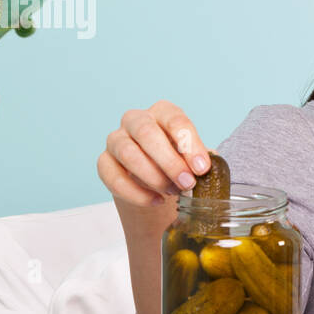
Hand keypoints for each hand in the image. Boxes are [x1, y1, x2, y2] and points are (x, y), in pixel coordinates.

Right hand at [97, 100, 212, 208]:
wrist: (157, 179)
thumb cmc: (179, 161)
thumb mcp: (193, 158)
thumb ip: (199, 161)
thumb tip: (208, 170)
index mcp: (163, 112)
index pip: (175, 120)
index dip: (189, 144)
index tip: (201, 169)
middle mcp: (136, 120)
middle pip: (147, 133)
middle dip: (169, 162)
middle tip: (187, 183)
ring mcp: (116, 140)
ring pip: (127, 153)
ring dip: (153, 177)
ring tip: (173, 192)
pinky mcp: (104, 162)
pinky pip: (112, 177)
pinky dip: (136, 193)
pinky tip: (155, 201)